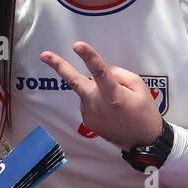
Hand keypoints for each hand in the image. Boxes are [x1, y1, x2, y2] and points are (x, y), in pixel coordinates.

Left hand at [40, 41, 163, 148]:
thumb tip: (102, 71)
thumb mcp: (139, 86)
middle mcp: (97, 104)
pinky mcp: (87, 120)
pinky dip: (95, 99)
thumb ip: (119, 74)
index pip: (99, 71)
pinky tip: (110, 109)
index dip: (88, 56)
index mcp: (113, 94)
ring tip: (116, 101)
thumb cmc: (144, 112)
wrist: (142, 141)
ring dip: (94, 88)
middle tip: (44, 55)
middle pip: (75, 81)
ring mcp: (90, 114)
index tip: (77, 45)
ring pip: (86, 90)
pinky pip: (88, 101)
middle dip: (59, 66)